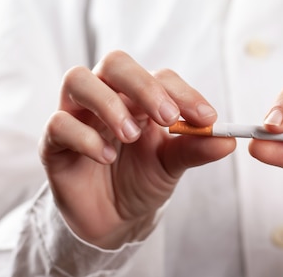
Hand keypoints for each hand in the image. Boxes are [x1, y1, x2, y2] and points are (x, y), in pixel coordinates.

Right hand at [38, 50, 234, 247]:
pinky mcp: (54, 142)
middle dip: (144, 86)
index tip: (207, 118)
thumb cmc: (142, 180)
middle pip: (116, 63)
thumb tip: (229, 140)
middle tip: (167, 117)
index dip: (183, 93)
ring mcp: (77, 115)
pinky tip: (106, 156)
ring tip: (131, 134)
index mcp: (139, 97)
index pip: (160, 76)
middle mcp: (107, 96)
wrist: (114, 218)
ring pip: (78, 80)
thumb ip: (195, 149)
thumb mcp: (172, 165)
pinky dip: (84, 136)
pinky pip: (58, 123)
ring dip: (109, 103)